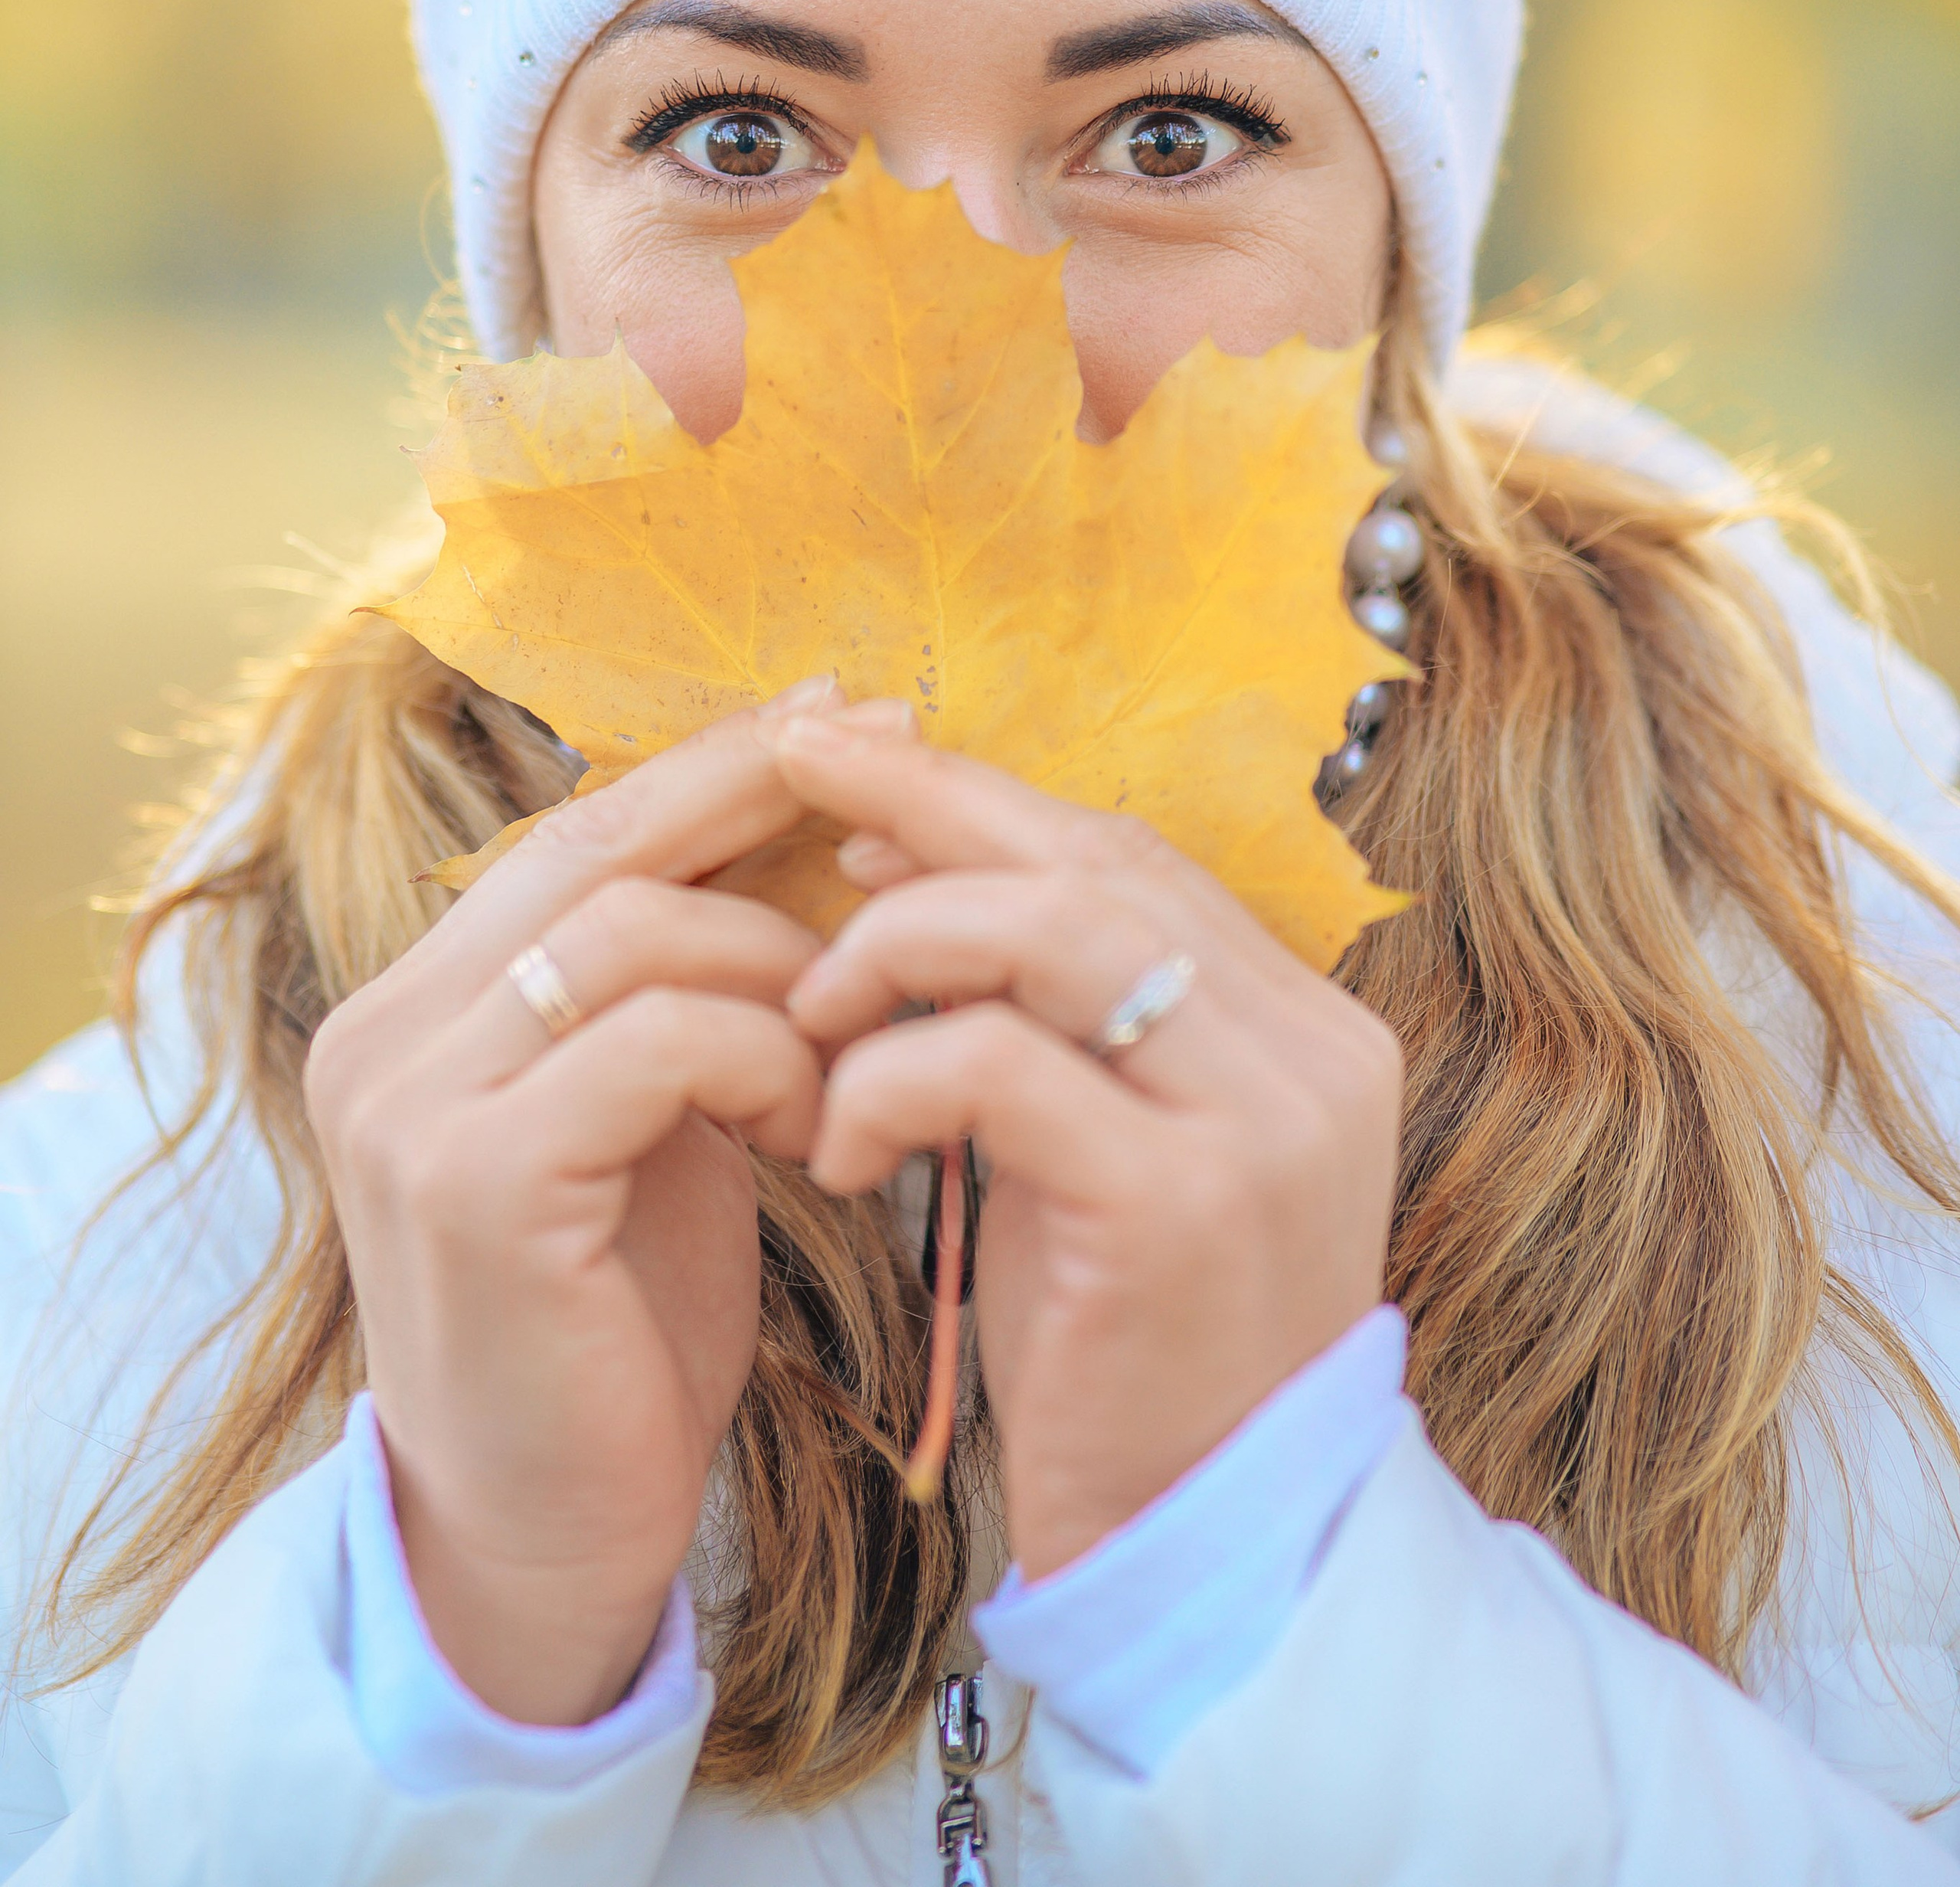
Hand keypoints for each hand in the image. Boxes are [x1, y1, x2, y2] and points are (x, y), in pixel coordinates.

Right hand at [305, 686, 888, 1725]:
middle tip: (907, 773)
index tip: (853, 715)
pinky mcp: (475, 1182)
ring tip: (846, 1050)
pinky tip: (809, 1129)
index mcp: (417, 1006)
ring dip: (779, 970)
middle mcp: (383, 1033)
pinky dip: (764, 1058)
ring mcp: (412, 1105)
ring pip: (631, 933)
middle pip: (594, 849)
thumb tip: (797, 822)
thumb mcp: (648, 1120)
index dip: (714, 765)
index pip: (576, 833)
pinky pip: (658, 1041)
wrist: (551, 1536)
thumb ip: (675, 990)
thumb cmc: (618, 1324)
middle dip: (760, 796)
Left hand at [778, 724, 1402, 1581]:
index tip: (856, 791)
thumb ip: (1046, 1016)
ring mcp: (1262, 1126)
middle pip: (1096, 862)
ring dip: (900, 941)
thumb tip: (902, 867)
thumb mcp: (1096, 1153)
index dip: (985, 805)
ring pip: (1056, 929)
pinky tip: (840, 1139)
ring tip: (811, 1008)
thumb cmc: (1125, 1351)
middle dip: (929, 810)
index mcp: (1304, 1028)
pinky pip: (1000, 1066)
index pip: (1130, 854)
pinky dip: (892, 1074)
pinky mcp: (1180, 1206)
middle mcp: (1310, 1055)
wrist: (1205, 1563)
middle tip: (794, 782)